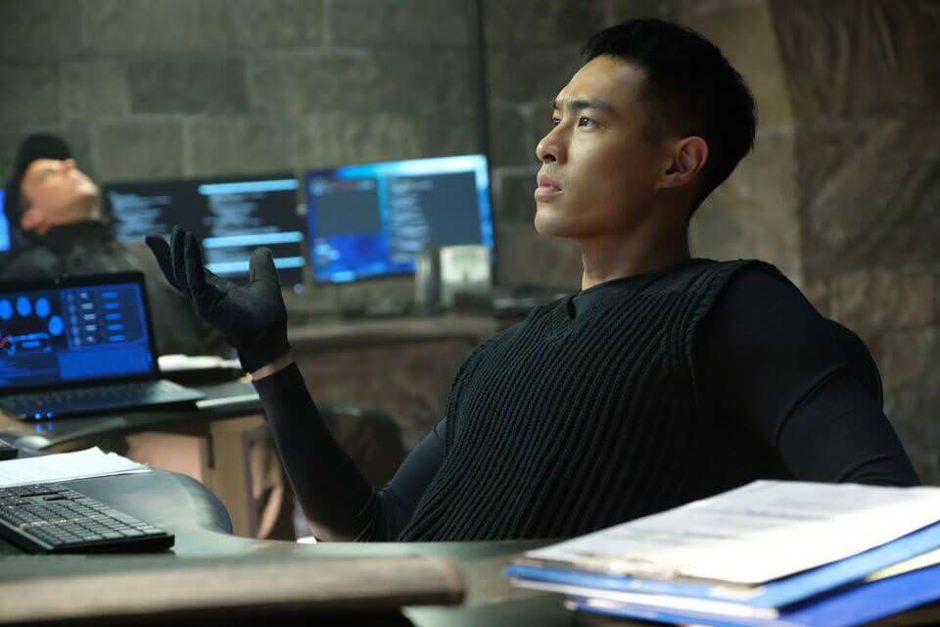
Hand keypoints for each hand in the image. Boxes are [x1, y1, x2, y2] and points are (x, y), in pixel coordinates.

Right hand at [145, 226, 289, 372]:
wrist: (270, 337)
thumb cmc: (267, 317)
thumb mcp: (264, 282)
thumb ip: (261, 266)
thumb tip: (263, 250)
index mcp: (215, 291)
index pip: (191, 270)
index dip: (181, 253)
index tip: (173, 236)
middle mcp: (205, 296)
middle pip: (177, 273)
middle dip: (165, 255)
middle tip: (150, 236)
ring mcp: (203, 302)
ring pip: (182, 275)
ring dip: (178, 252)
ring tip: (177, 231)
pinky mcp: (206, 307)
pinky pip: (194, 280)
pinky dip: (191, 260)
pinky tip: (190, 242)